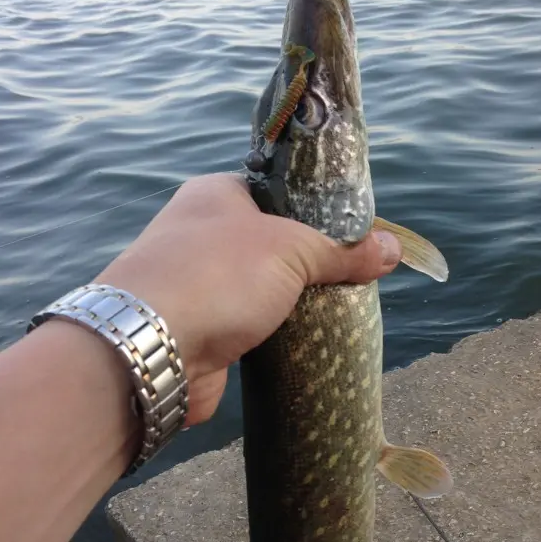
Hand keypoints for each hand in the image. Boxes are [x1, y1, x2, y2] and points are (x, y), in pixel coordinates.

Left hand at [95, 173, 400, 423]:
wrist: (147, 350)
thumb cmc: (217, 276)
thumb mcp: (292, 249)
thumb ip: (343, 249)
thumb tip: (393, 249)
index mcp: (217, 194)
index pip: (276, 191)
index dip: (317, 207)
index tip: (357, 228)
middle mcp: (204, 233)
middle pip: (274, 241)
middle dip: (312, 260)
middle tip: (357, 272)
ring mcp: (201, 284)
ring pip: (265, 286)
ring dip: (296, 300)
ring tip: (344, 305)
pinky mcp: (205, 330)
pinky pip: (254, 325)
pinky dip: (279, 331)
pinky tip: (312, 338)